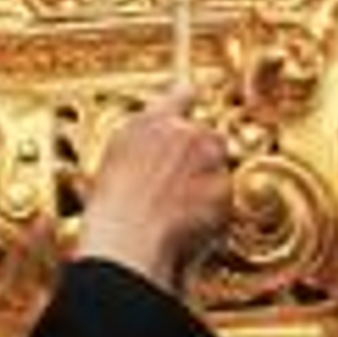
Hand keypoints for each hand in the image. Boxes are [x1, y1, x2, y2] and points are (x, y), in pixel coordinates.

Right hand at [75, 93, 231, 292]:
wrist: (128, 242)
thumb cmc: (112, 211)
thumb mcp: (114, 161)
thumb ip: (140, 140)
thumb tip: (149, 141)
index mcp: (151, 123)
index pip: (181, 94)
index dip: (188, 97)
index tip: (194, 94)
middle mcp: (184, 134)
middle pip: (207, 137)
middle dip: (199, 158)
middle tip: (175, 187)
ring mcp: (208, 160)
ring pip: (217, 169)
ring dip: (205, 185)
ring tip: (175, 211)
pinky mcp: (224, 188)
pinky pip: (225, 196)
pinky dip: (213, 210)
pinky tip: (187, 223)